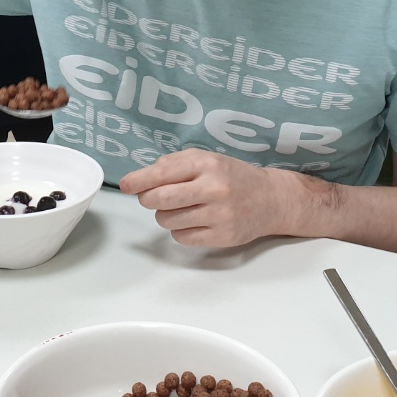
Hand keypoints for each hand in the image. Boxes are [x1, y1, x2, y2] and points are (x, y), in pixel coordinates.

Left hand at [120, 150, 296, 247]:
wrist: (271, 199)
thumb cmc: (233, 177)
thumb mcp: (207, 159)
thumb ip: (174, 164)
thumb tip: (141, 178)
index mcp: (207, 164)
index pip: (162, 172)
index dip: (138, 180)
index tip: (125, 185)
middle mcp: (214, 188)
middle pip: (159, 199)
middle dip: (147, 199)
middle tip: (150, 198)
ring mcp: (219, 214)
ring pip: (167, 219)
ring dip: (164, 215)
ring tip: (181, 208)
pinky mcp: (222, 237)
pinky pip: (181, 237)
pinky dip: (180, 229)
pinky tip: (194, 220)